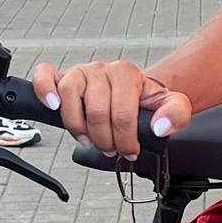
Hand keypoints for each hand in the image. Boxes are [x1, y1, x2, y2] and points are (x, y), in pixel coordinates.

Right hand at [29, 59, 188, 159]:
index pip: (122, 114)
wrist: (132, 91)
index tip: (129, 151)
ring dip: (78, 127)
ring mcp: (81, 72)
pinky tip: (53, 106)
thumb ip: (176, 114)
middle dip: (104, 140)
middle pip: (96, 111)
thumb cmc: (144, 101)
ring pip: (70, 95)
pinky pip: (46, 75)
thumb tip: (160, 127)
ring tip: (88, 138)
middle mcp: (102, 70)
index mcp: (127, 74)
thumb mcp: (170, 106)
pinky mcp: (62, 77)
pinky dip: (45, 90)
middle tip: (110, 149)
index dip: (125, 140)